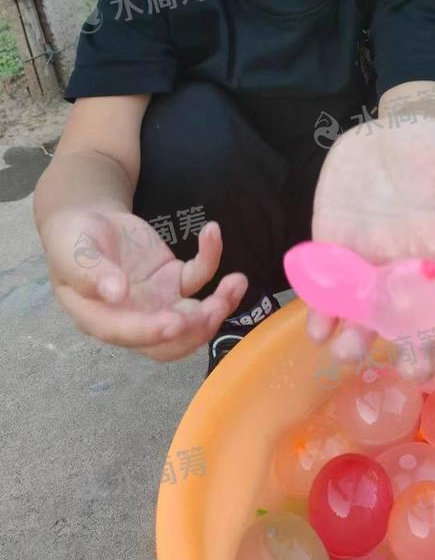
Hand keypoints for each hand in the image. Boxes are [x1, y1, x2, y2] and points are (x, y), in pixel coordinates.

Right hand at [43, 207, 247, 360]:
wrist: (88, 220)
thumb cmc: (72, 240)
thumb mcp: (72, 252)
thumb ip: (91, 272)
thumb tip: (115, 293)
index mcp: (102, 319)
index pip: (129, 334)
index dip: (153, 332)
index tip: (176, 321)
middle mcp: (135, 318)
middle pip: (171, 340)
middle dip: (197, 330)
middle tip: (216, 307)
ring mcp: (158, 301)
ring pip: (194, 316)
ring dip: (219, 305)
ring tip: (236, 282)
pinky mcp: (174, 279)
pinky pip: (199, 276)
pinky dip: (211, 258)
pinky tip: (212, 233)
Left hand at [305, 117, 434, 380]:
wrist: (377, 142)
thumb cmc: (425, 148)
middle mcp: (406, 263)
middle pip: (416, 314)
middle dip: (417, 346)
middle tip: (419, 373)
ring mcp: (368, 263)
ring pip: (367, 312)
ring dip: (358, 336)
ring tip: (350, 352)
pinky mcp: (334, 255)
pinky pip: (328, 291)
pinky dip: (321, 311)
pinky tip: (318, 329)